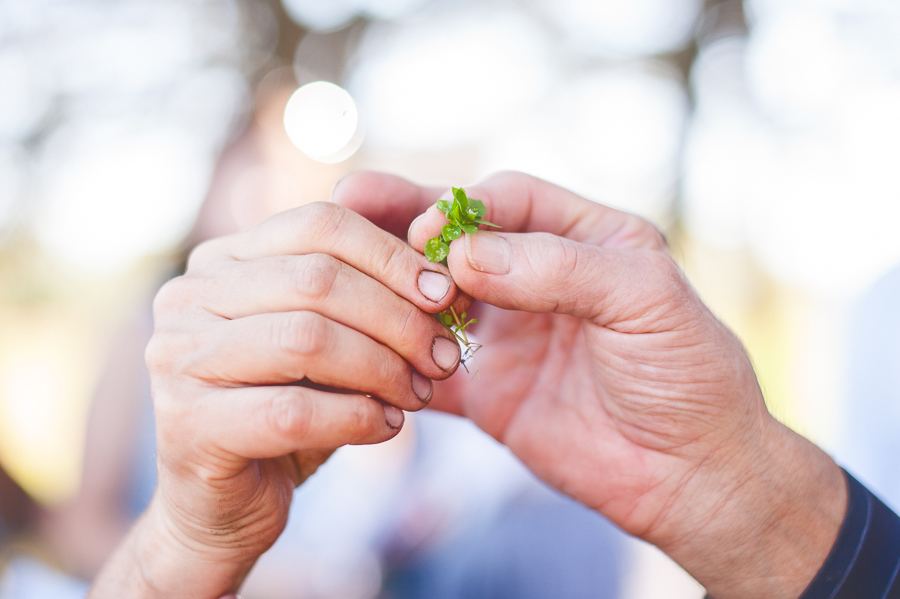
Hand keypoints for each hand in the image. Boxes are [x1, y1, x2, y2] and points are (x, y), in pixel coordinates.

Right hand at [90, 202, 461, 597]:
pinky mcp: (187, 424)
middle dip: (398, 318)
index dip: (392, 255)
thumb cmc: (288, 410)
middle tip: (442, 356)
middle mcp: (188, 295)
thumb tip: (450, 276)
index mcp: (223, 259)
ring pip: (307, 340)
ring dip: (383, 368)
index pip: (319, 223)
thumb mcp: (330, 342)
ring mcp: (178, 357)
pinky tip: (387, 427)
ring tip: (419, 394)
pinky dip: (357, 417)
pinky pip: (293, 411)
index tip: (444, 294)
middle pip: (318, 279)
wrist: (224, 505)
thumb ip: (371, 300)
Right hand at [334, 172, 846, 598]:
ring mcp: (510, 335)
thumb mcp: (644, 301)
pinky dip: (397, 359)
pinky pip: (430, 366)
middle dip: (404, 226)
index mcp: (585, 240)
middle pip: (458, 241)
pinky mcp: (489, 391)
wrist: (693, 476)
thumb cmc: (689, 375)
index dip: (461, 206)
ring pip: (435, 298)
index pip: (508, 200)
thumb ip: (561, 269)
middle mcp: (540, 280)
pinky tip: (364, 351)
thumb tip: (466, 255)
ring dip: (395, 289)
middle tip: (349, 209)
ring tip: (347, 283)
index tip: (424, 230)